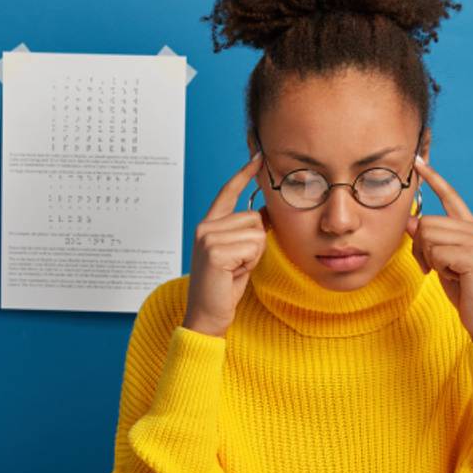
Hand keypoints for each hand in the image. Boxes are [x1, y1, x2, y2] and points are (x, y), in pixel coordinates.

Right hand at [181, 153, 269, 337]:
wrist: (207, 316)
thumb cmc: (224, 288)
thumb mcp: (239, 255)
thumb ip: (247, 233)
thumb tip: (267, 213)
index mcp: (208, 226)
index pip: (228, 192)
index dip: (244, 174)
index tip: (258, 156)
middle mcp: (204, 227)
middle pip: (254, 217)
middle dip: (256, 243)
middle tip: (238, 265)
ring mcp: (207, 237)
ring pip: (256, 232)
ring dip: (254, 255)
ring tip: (235, 270)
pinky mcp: (214, 251)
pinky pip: (253, 247)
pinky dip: (250, 263)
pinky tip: (233, 274)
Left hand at [405, 155, 472, 340]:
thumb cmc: (464, 291)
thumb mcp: (441, 261)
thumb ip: (429, 240)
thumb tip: (410, 221)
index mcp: (470, 227)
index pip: (450, 196)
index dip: (434, 179)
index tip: (418, 161)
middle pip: (426, 222)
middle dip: (421, 248)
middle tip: (434, 268)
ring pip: (428, 237)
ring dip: (429, 260)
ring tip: (447, 273)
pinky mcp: (472, 256)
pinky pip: (436, 253)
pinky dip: (438, 269)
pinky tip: (454, 278)